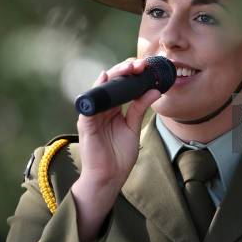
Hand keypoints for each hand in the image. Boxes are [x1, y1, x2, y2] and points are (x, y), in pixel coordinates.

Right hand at [74, 58, 160, 192]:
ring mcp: (94, 115)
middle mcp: (103, 108)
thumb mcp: (133, 128)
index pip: (121, 85)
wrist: (110, 177)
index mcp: (114, 109)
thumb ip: (140, 108)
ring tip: (128, 68)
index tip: (146, 66)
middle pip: (111, 83)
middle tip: (139, 64)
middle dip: (125, 70)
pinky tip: (104, 79)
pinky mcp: (86, 123)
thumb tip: (154, 90)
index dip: (132, 74)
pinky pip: (90, 103)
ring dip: (114, 76)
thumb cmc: (119, 156)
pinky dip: (96, 90)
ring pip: (101, 88)